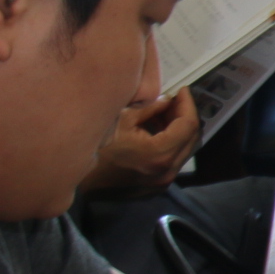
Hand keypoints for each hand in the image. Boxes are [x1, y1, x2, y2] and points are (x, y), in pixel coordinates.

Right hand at [78, 89, 202, 197]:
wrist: (83, 181)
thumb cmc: (98, 149)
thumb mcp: (123, 120)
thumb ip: (150, 108)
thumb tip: (167, 100)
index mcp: (160, 154)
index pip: (188, 125)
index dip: (187, 104)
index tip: (182, 90)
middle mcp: (168, 170)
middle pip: (191, 137)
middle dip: (186, 115)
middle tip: (176, 99)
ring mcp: (165, 180)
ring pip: (185, 148)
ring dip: (180, 128)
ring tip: (166, 111)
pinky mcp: (159, 184)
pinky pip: (175, 158)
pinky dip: (173, 142)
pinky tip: (160, 128)